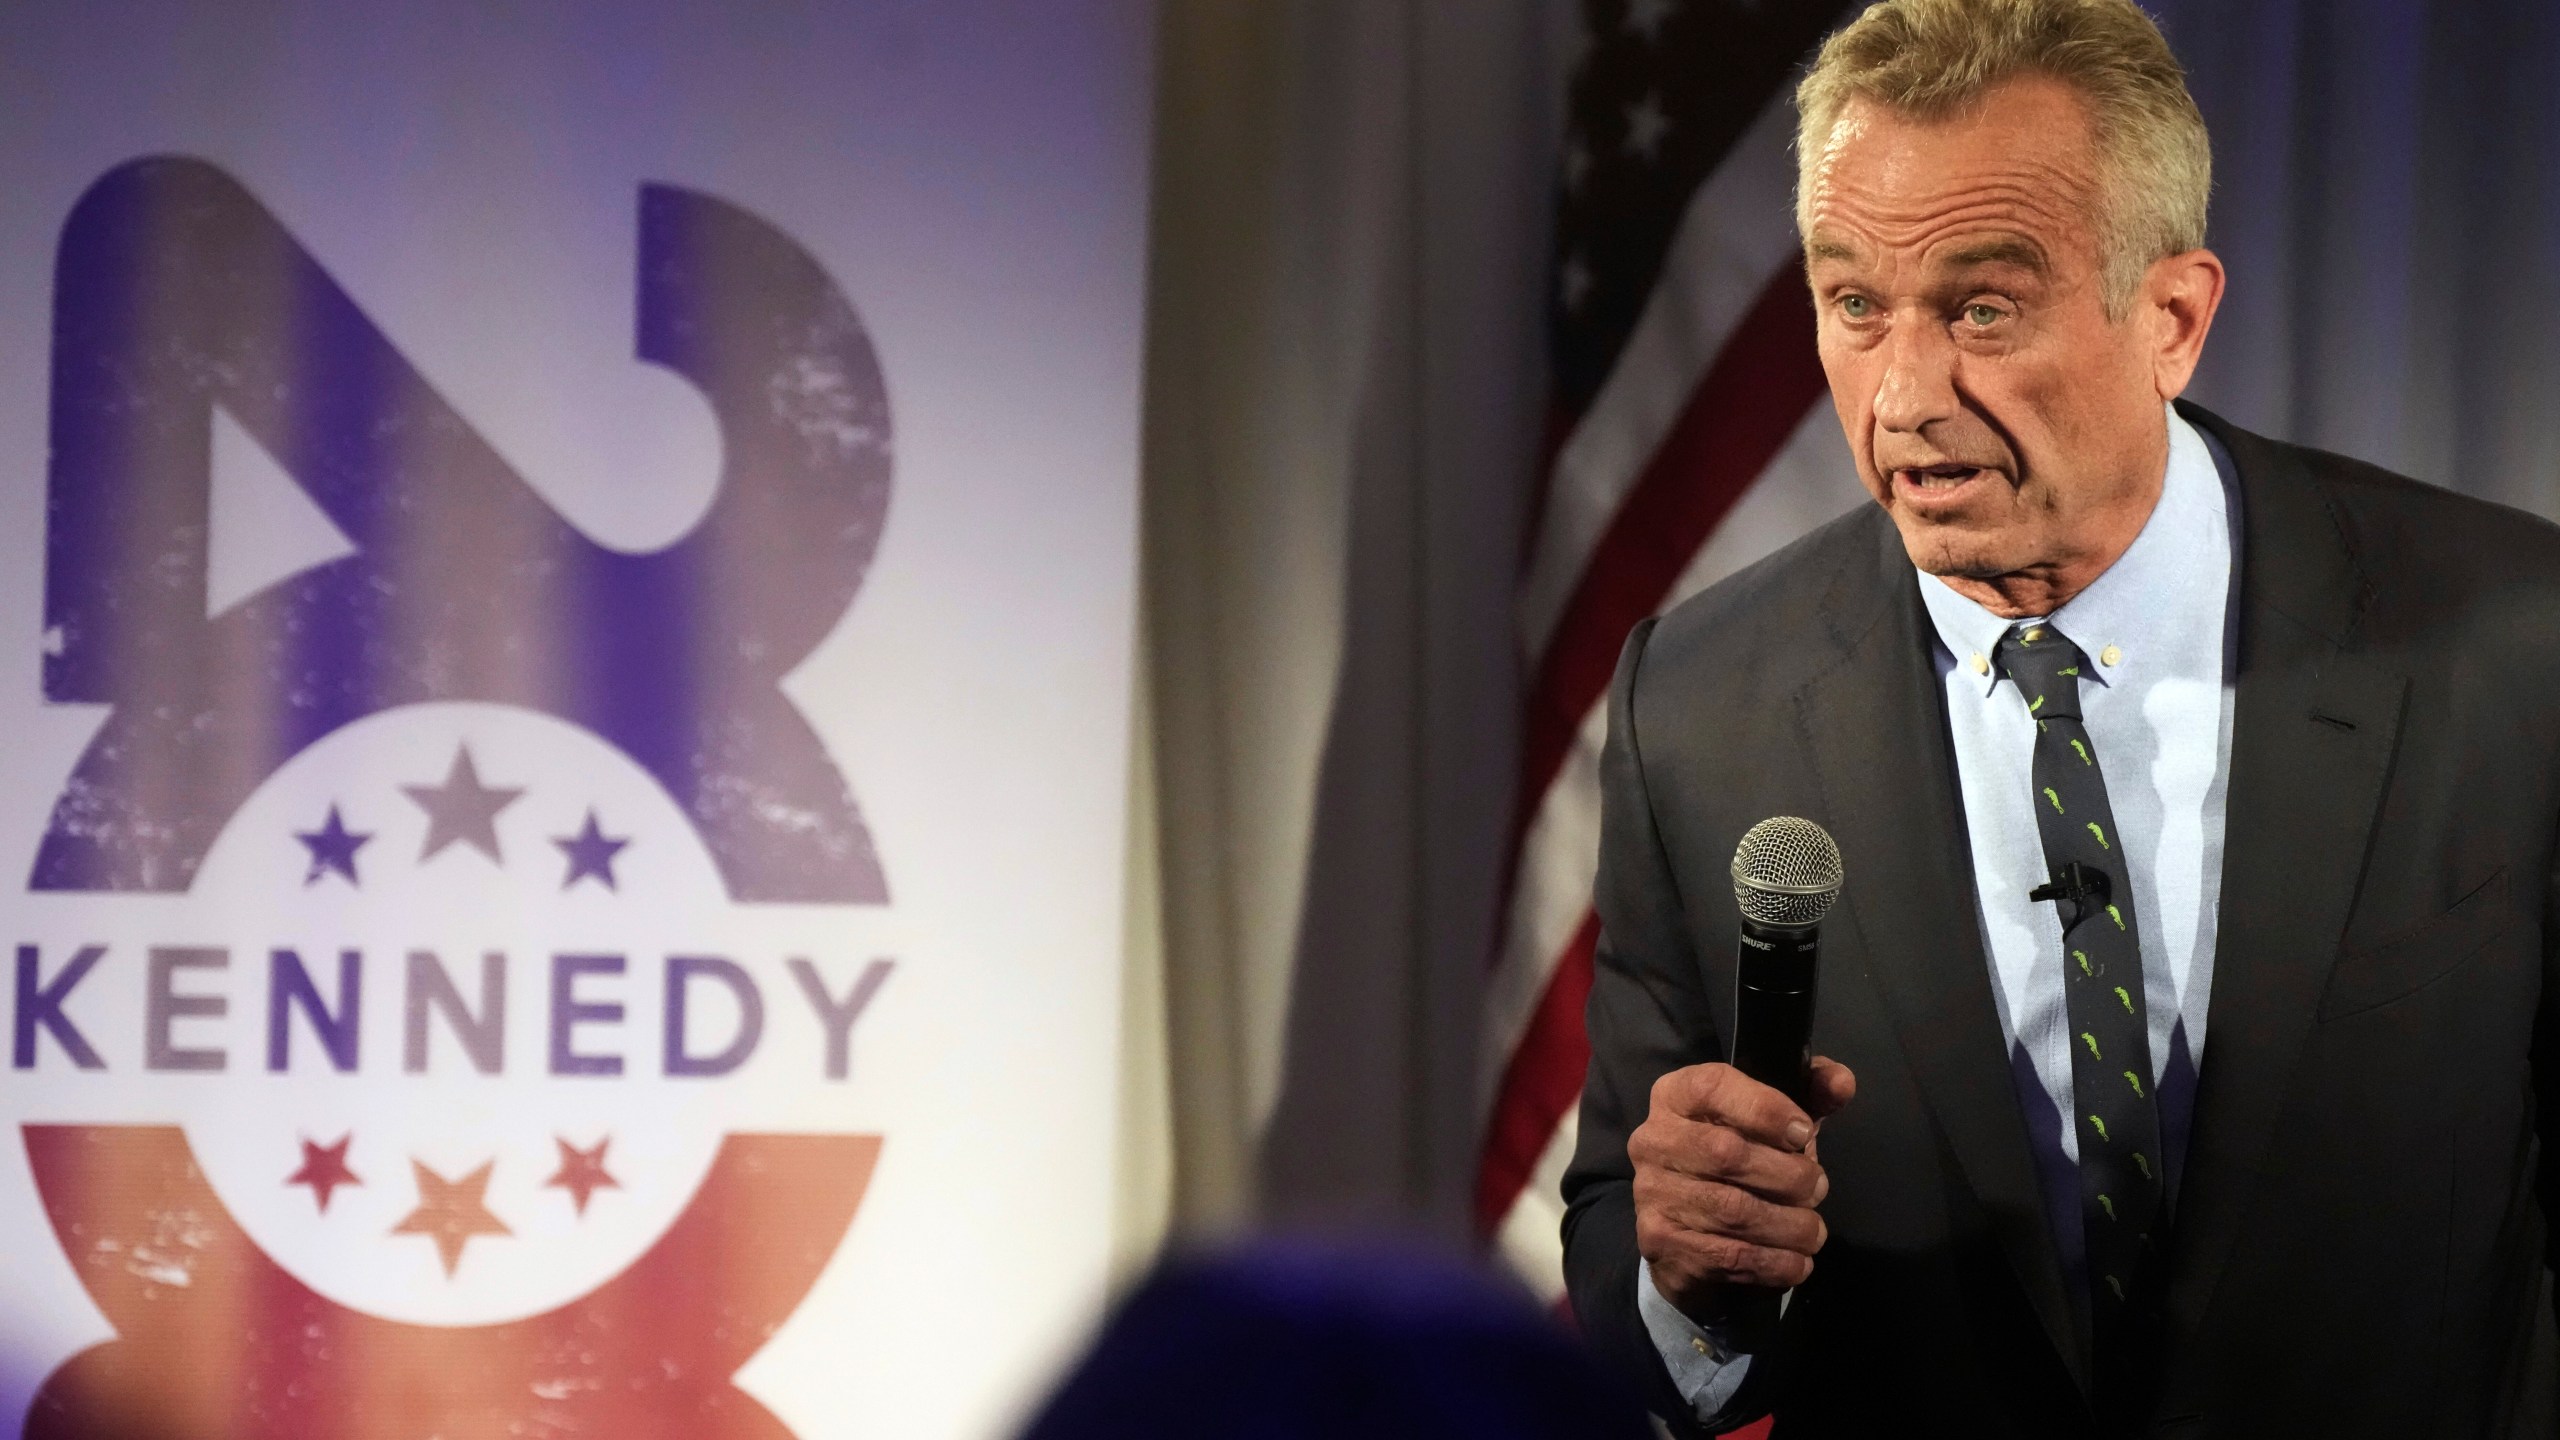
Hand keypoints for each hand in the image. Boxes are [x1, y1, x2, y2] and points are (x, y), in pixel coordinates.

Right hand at [1630, 1056, 1855, 1322]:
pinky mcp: (1661, 1242)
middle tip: (1818, 1189)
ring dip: (1789, 1225)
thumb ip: (1811, 1094)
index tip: (1804, 1132)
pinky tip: (1797, 1261)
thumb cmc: (1738, 1156)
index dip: (1765, 1109)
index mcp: (1676, 1095)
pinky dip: (1775, 1262)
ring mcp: (1652, 1193)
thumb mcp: (1773, 1119)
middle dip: (1789, 1175)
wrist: (1683, 1225)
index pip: (1713, 1087)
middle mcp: (1653, 1140)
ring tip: (1813, 1230)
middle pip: (1727, 1152)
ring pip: (1733, 1211)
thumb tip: (1842, 1083)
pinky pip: (1728, 1255)